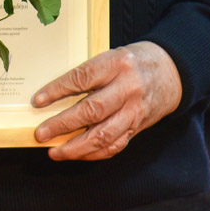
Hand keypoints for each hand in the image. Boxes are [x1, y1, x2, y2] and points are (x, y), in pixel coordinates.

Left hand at [31, 41, 181, 160]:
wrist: (172, 72)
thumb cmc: (134, 62)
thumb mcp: (112, 56)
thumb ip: (90, 74)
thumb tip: (55, 96)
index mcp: (116, 64)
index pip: (82, 78)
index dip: (57, 90)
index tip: (37, 101)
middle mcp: (127, 88)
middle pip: (91, 110)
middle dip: (62, 125)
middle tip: (41, 133)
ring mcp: (134, 110)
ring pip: (103, 135)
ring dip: (76, 148)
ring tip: (55, 152)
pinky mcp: (137, 126)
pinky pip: (114, 145)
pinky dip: (93, 153)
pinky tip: (77, 154)